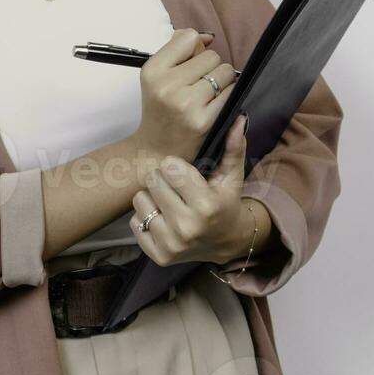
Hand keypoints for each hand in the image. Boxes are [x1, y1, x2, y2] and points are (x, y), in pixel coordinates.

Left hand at [130, 112, 251, 266]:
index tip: (184, 173)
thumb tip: (238, 118)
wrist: (225, 243)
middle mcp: (187, 227)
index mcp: (206, 205)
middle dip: (163, 180)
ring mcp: (171, 244)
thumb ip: (232, 147)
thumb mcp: (231, 176)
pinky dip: (145, 218)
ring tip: (170, 203)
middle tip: (177, 189)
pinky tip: (164, 220)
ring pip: (140, 200)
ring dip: (152, 198)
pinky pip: (134, 222)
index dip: (175, 166)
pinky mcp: (158, 256)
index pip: (169, 167)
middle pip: (152, 181)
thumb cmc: (225, 203)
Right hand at [132, 28, 237, 163]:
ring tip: (207, 95)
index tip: (189, 64)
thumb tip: (208, 37)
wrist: (157, 150)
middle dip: (209, 67)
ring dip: (222, 81)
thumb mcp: (158, 75)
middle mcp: (167, 85)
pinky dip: (228, 96)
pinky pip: (231, 93)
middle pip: (211, 56)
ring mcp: (186, 104)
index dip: (194, 49)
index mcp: (152, 70)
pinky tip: (215, 105)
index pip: (189, 38)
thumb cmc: (161, 107)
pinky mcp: (204, 120)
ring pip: (225, 72)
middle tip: (197, 85)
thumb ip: (179, 48)